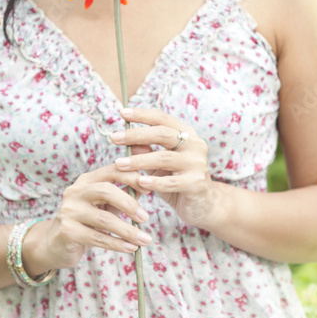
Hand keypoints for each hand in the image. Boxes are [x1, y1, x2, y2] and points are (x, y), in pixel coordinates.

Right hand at [21, 163, 152, 275]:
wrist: (54, 244)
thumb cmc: (85, 222)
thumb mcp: (102, 205)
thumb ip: (121, 195)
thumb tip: (147, 187)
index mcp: (86, 180)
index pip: (111, 171)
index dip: (132, 177)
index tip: (150, 188)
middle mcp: (75, 192)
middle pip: (107, 191)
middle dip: (130, 204)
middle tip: (145, 217)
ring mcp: (69, 211)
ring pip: (104, 219)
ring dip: (128, 230)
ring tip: (145, 239)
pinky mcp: (68, 231)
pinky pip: (98, 238)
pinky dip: (117, 244)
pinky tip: (131, 248)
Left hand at [110, 105, 217, 230]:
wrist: (202, 205)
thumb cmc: (176, 180)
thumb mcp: (158, 164)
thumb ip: (146, 151)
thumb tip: (126, 139)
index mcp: (186, 134)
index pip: (163, 118)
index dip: (142, 114)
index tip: (122, 113)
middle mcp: (195, 145)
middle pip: (162, 134)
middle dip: (136, 135)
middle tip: (114, 138)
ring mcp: (197, 163)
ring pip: (164, 158)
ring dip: (139, 160)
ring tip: (119, 164)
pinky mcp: (197, 183)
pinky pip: (171, 182)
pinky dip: (154, 182)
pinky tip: (140, 182)